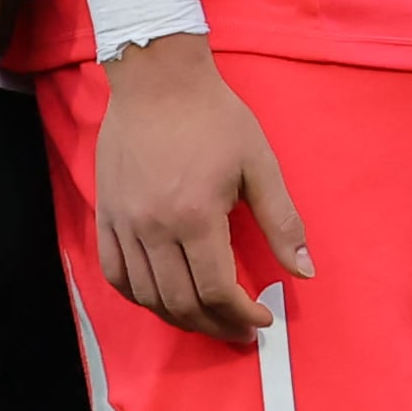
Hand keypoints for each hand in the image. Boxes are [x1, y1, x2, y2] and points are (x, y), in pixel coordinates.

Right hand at [90, 33, 310, 343]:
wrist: (157, 79)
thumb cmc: (214, 117)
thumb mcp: (260, 164)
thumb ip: (282, 222)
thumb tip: (305, 272)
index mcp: (195, 217)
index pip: (217, 291)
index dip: (242, 316)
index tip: (261, 320)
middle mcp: (154, 228)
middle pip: (182, 302)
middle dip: (216, 326)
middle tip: (239, 330)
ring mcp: (124, 223)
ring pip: (147, 295)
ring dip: (179, 318)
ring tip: (207, 319)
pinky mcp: (106, 214)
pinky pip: (115, 272)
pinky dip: (138, 296)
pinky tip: (161, 298)